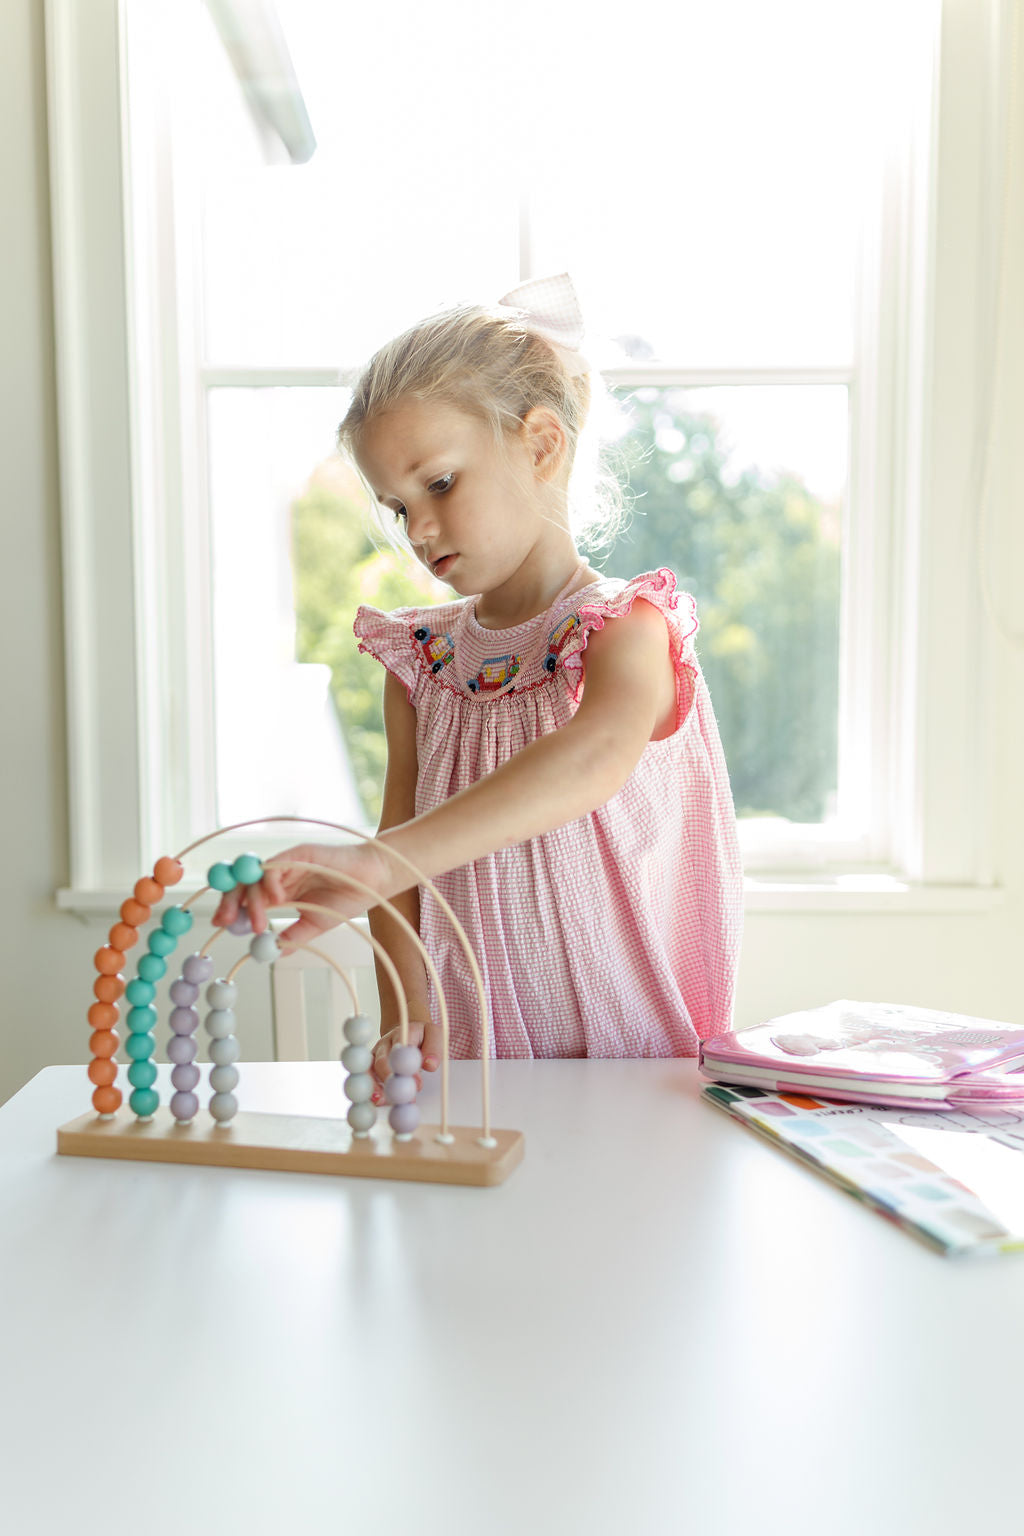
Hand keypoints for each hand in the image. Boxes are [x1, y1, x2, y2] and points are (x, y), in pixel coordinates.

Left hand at [211, 840, 398, 947]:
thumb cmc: (347, 898)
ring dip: (252, 900)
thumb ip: (294, 936)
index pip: (247, 896)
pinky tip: (279, 900)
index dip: (232, 907)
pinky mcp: (299, 853)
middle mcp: (280, 874)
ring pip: (255, 876)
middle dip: (230, 901)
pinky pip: (276, 865)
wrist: (374, 881)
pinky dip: (271, 883)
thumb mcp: (315, 924)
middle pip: (243, 883)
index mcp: (281, 890)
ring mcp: (288, 863)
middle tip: (225, 922)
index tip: (223, 924)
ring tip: (260, 923)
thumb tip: (273, 953)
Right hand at [370, 1019, 443, 1103]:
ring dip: (375, 1086)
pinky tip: (377, 1102)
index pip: (401, 1047)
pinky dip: (371, 1090)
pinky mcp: (371, 1066)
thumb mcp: (435, 1035)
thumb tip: (430, 1065)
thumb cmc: (423, 1036)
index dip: (406, 1066)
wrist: (409, 1032)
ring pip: (370, 1070)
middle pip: (382, 1060)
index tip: (417, 1083)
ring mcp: (376, 1054)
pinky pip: (367, 1078)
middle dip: (389, 1080)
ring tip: (381, 1101)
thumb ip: (434, 1048)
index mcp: (402, 1033)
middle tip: (400, 1097)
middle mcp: (385, 1043)